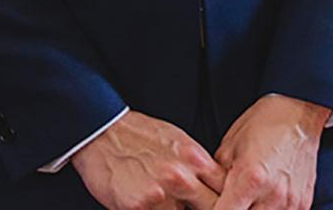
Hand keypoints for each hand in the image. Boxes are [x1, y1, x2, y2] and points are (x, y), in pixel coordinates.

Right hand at [70, 109, 226, 209]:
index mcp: (195, 158)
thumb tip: (216, 190)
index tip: (231, 207)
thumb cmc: (138, 137)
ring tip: (164, 201)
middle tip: (193, 205)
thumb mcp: (176, 143)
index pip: (228, 191)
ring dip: (178, 209)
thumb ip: (197, 168)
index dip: (230, 204)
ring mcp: (162, 193)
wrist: (102, 131)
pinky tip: (148, 204)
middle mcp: (182, 176)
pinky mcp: (140, 207)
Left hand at [213, 94, 328, 209]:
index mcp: (251, 177)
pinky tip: (263, 197)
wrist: (299, 115)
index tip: (211, 204)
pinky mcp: (303, 204)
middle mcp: (273, 195)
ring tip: (247, 196)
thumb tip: (206, 195)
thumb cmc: (263, 123)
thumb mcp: (230, 145)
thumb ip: (217, 176)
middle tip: (229, 197)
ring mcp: (291, 202)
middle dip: (232, 209)